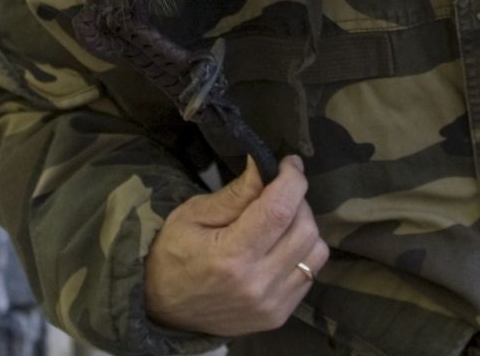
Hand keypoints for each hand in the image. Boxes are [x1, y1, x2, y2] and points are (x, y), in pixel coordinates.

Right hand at [144, 155, 327, 336]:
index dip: (292, 180)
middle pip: (304, 229)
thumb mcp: (192, 215)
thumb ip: (234, 195)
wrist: (164, 309)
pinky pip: (310, 274)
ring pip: (315, 252)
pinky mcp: (279, 315)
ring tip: (281, 219)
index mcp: (231, 256)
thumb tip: (264, 168)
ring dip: (304, 226)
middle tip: (278, 190)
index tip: (290, 163)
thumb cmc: (172, 255)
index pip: (279, 210)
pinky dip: (302, 252)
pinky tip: (279, 246)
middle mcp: (258, 283)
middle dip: (298, 200)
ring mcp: (272, 304)